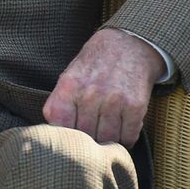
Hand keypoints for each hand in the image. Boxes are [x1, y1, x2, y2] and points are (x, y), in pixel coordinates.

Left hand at [43, 28, 163, 146]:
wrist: (128, 46)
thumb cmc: (94, 64)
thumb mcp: (69, 75)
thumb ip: (59, 101)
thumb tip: (53, 127)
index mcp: (69, 85)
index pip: (60, 124)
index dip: (64, 135)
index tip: (69, 137)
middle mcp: (91, 93)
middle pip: (85, 135)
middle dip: (86, 140)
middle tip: (90, 138)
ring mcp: (115, 100)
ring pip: (107, 138)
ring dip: (106, 142)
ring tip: (105, 135)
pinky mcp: (136, 106)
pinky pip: (128, 136)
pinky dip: (124, 139)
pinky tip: (121, 132)